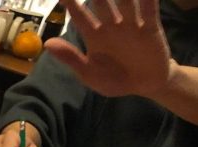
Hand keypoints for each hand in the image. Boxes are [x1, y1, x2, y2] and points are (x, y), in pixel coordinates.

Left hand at [44, 0, 172, 99]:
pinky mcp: (149, 28)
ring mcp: (130, 25)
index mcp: (94, 36)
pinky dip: (147, 0)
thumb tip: (48, 43)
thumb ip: (70, 57)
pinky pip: (148, 11)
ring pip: (124, 1)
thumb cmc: (113, 80)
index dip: (70, 3)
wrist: (143, 87)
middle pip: (101, 2)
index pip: (79, 15)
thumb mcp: (88, 73)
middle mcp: (111, 25)